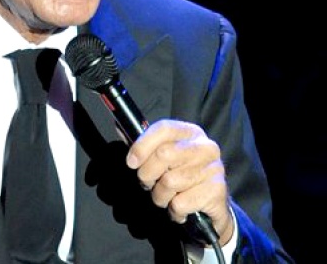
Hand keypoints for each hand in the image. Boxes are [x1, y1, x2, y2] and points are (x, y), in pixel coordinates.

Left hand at [125, 119, 233, 245]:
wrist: (211, 206)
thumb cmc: (181, 176)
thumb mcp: (164, 158)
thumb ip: (144, 144)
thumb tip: (119, 127)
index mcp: (190, 132)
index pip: (164, 128)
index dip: (143, 144)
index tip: (131, 162)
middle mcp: (205, 146)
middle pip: (164, 154)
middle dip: (148, 174)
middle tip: (148, 183)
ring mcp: (214, 167)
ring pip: (170, 181)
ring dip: (160, 195)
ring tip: (166, 196)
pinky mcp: (217, 190)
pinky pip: (181, 203)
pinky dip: (174, 210)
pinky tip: (179, 208)